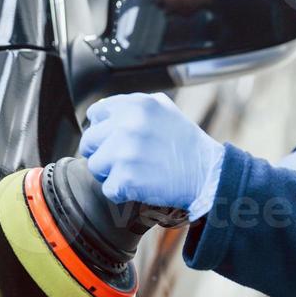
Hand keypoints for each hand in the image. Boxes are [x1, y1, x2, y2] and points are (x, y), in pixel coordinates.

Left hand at [80, 93, 224, 217]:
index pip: (96, 114)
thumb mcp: (163, 109)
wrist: (206, 173)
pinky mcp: (126, 178)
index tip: (112, 139)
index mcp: (136, 104)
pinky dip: (121, 192)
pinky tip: (140, 185)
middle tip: (121, 160)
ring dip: (110, 173)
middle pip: (89, 141)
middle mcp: (128, 124)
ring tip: (133, 172)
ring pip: (95, 166)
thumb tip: (100, 111)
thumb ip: (132, 105)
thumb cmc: (185, 143)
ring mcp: (125, 152)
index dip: (102, 129)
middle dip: (102, 152)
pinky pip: (108, 189)